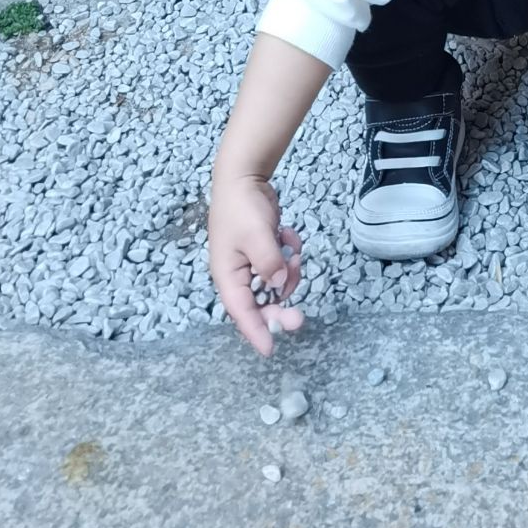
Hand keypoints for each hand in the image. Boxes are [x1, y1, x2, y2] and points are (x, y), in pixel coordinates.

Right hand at [207, 169, 305, 356]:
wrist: (243, 177)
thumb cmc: (241, 207)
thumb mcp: (255, 234)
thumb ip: (268, 261)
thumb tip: (280, 284)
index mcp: (227, 275)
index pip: (241, 311)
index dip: (255, 331)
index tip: (270, 349)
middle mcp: (238, 274)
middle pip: (260, 302)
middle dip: (280, 307)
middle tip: (300, 318)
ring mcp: (251, 263)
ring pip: (276, 283)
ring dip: (289, 271)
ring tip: (293, 251)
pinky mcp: (264, 252)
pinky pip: (282, 264)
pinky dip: (289, 252)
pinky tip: (286, 233)